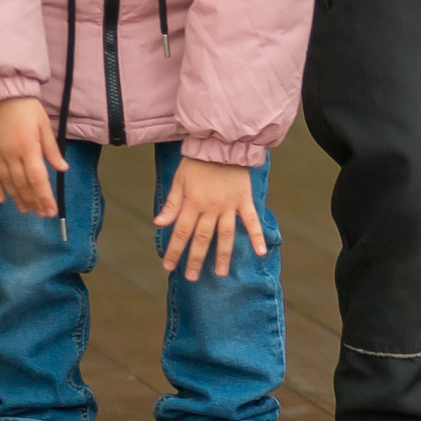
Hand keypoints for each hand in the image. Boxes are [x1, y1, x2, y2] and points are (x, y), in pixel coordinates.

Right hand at [0, 95, 65, 216]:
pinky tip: (2, 199)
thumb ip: (51, 149)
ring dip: (17, 197)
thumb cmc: (26, 107)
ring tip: (26, 210)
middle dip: (33, 201)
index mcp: (28, 148)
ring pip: (7, 182)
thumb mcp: (44, 125)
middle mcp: (10, 155)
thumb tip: (62, 168)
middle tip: (41, 214)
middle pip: (22, 185)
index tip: (51, 210)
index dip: (44, 197)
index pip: (38, 180)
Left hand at [154, 159, 267, 281]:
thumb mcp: (179, 180)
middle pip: (202, 238)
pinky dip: (256, 236)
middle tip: (192, 277)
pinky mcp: (244, 200)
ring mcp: (229, 205)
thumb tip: (158, 223)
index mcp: (192, 203)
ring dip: (223, 255)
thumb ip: (171, 203)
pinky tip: (261, 252)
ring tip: (221, 273)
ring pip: (225, 234)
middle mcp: (210, 208)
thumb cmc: (197, 161)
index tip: (168, 267)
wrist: (222, 143)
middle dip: (196, 259)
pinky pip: (251, 220)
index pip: (180, 232)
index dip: (174, 250)